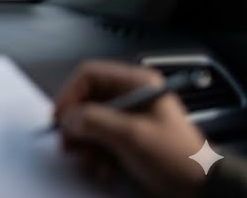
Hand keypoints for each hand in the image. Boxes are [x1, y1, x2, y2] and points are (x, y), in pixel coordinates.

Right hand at [54, 59, 207, 196]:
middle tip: (69, 144)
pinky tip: (103, 168)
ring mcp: (128, 117)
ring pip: (89, 122)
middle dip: (76, 124)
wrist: (201, 188)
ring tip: (88, 161)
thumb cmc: (176, 157)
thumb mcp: (132, 135)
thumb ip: (95, 121)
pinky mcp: (127, 138)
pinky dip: (95, 154)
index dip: (70, 94)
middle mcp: (130, 96)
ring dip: (84, 144)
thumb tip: (67, 118)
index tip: (60, 117)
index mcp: (137, 83)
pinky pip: (99, 139)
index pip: (90, 75)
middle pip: (87, 100)